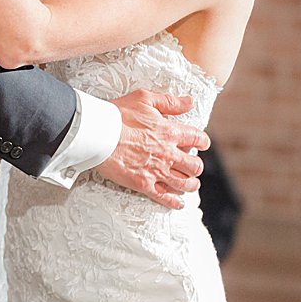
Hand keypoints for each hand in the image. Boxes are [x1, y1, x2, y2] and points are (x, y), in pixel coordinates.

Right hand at [96, 89, 210, 209]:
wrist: (98, 134)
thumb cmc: (118, 114)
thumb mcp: (145, 98)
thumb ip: (170, 102)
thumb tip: (189, 101)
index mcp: (170, 132)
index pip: (198, 139)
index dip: (202, 141)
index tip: (201, 143)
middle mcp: (168, 154)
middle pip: (195, 165)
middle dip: (196, 165)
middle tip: (192, 165)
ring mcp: (157, 171)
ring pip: (185, 184)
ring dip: (191, 184)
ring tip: (190, 183)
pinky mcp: (143, 184)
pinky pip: (165, 198)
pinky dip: (175, 202)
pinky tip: (179, 203)